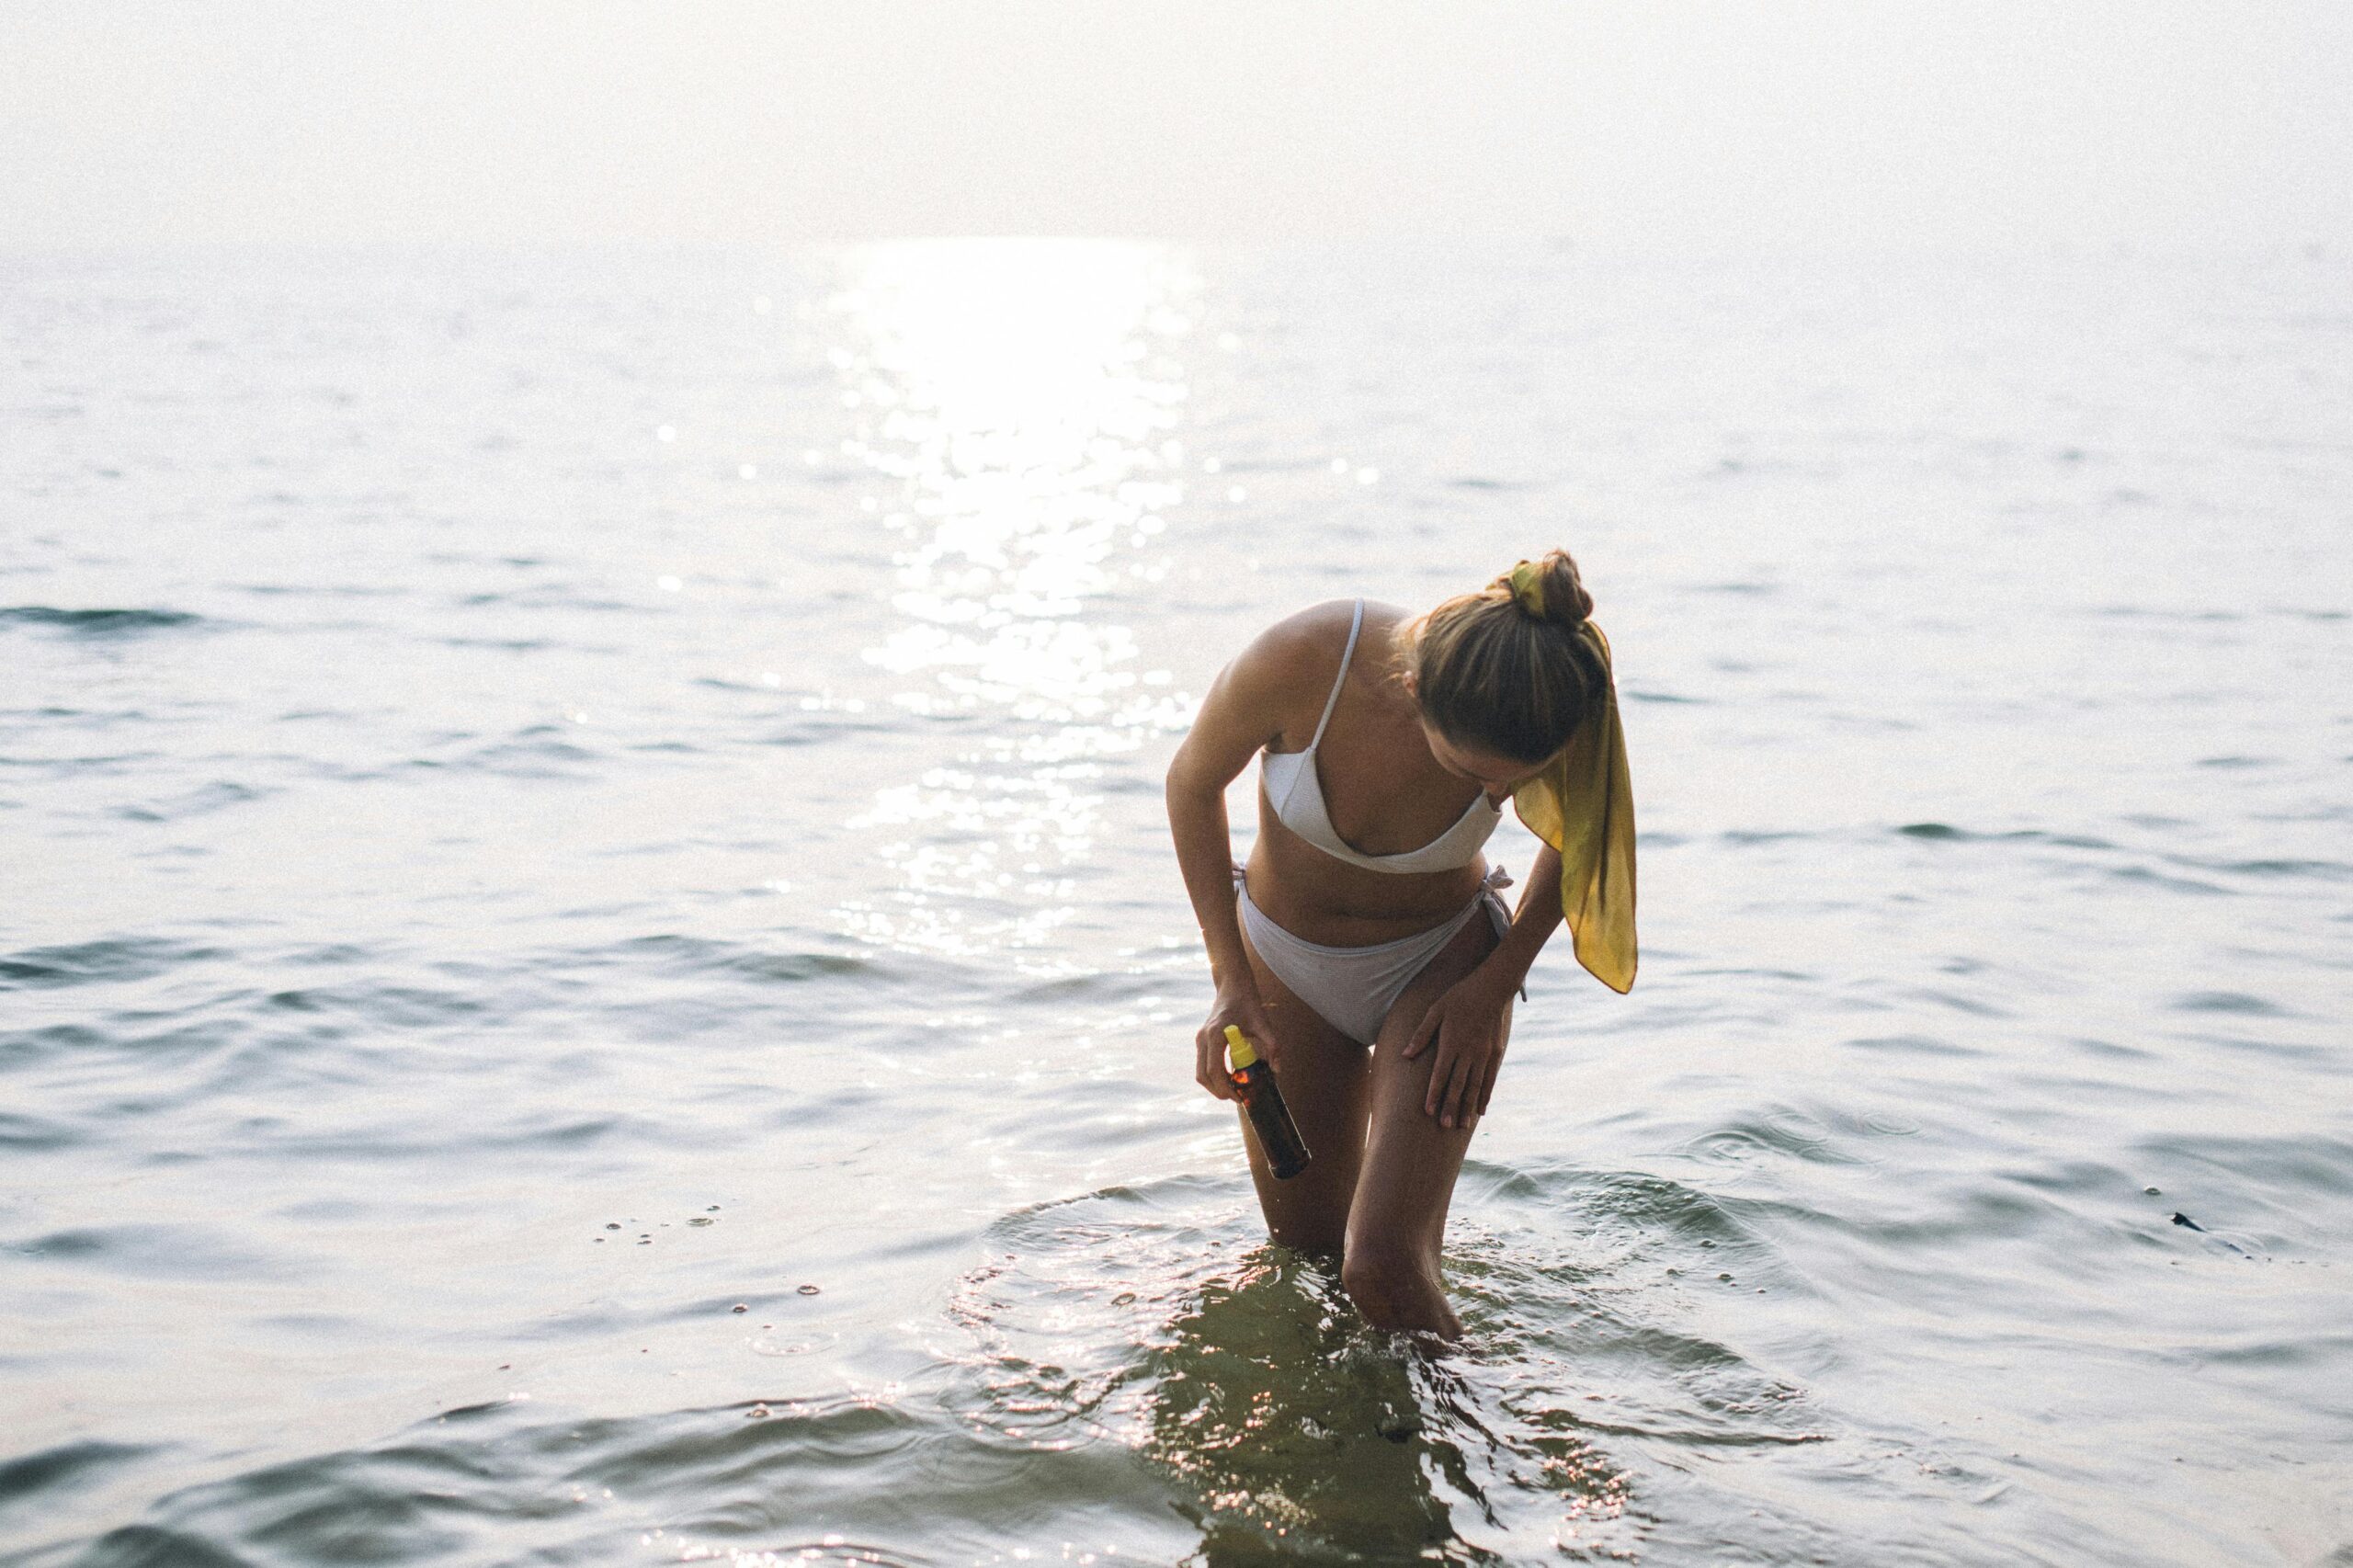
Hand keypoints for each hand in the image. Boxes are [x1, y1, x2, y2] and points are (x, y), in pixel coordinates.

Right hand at [1195, 985, 1278, 1101]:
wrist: (1232, 984)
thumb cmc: (1248, 1002)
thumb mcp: (1264, 1023)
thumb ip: (1273, 1046)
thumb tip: (1277, 1070)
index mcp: (1216, 1034)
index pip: (1214, 1070)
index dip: (1225, 1088)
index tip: (1240, 1096)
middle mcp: (1203, 1038)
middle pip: (1203, 1076)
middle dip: (1219, 1091)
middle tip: (1237, 1098)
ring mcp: (1200, 1039)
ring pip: (1200, 1072)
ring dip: (1215, 1085)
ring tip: (1235, 1089)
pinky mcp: (1201, 1040)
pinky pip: (1203, 1065)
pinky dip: (1214, 1076)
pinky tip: (1231, 1077)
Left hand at [1403, 972, 1512, 1129]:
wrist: (1492, 988)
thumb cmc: (1459, 997)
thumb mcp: (1435, 1011)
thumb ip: (1421, 1034)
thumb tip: (1405, 1055)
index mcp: (1451, 1043)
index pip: (1440, 1074)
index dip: (1433, 1093)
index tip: (1427, 1111)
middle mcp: (1469, 1052)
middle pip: (1458, 1085)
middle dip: (1451, 1107)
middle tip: (1445, 1126)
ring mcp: (1484, 1054)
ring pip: (1475, 1086)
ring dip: (1469, 1106)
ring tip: (1463, 1125)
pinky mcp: (1495, 1053)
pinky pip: (1490, 1079)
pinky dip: (1485, 1095)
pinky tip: (1482, 1109)